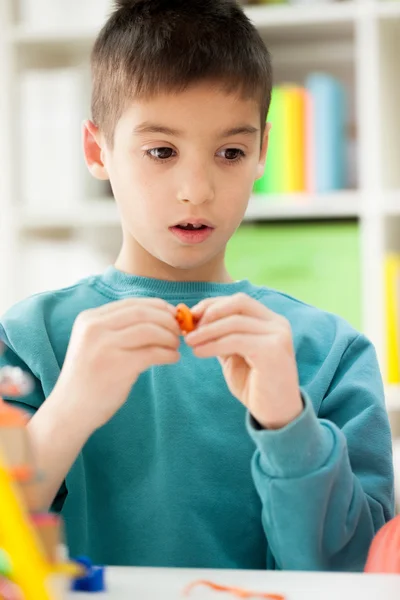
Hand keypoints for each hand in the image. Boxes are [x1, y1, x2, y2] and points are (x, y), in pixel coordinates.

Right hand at [54, 298, 180, 430]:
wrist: (70, 410)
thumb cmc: (90, 377)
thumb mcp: (95, 343)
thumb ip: (120, 328)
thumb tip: (162, 316)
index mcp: (89, 319)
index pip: (132, 303)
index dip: (158, 307)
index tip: (173, 315)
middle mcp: (94, 328)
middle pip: (143, 313)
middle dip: (167, 320)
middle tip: (178, 331)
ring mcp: (105, 346)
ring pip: (150, 330)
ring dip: (169, 337)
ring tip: (175, 346)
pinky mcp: (118, 366)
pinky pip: (153, 353)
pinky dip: (168, 354)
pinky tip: (173, 358)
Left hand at [186, 293, 302, 429]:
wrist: (276, 413)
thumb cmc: (255, 384)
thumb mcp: (234, 354)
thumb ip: (221, 336)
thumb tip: (195, 321)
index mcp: (270, 321)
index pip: (239, 301)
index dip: (213, 304)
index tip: (191, 315)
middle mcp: (278, 323)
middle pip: (238, 303)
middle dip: (210, 312)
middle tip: (188, 327)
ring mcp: (277, 336)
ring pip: (234, 322)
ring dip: (207, 331)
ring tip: (189, 342)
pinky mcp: (272, 350)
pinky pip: (235, 340)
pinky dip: (213, 345)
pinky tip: (199, 352)